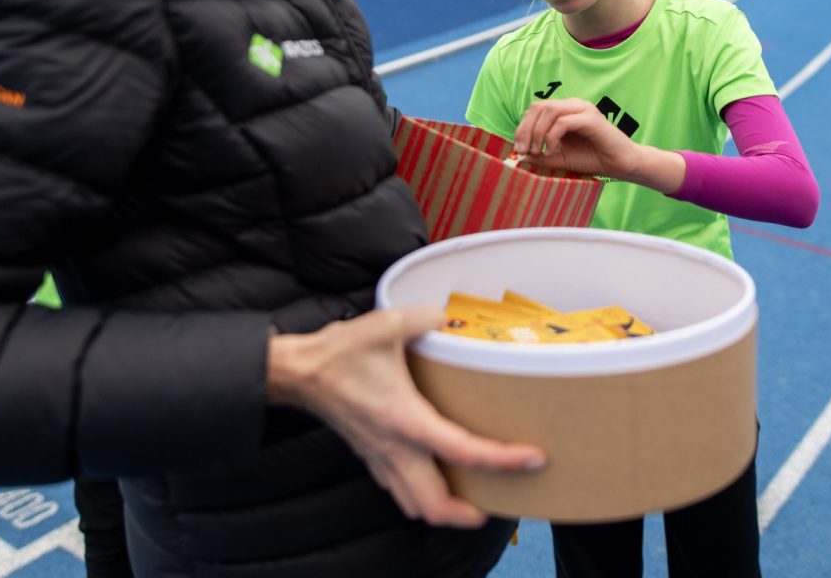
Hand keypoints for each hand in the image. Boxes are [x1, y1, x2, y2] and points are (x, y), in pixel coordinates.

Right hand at [267, 307, 543, 526]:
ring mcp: (380, 457)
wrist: (298, 372)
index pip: (463, 451)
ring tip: (470, 500)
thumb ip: (424, 317)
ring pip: (414, 505)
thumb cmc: (338, 354)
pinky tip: (433, 475)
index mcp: (407, 420)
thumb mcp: (386, 325)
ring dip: (444, 511)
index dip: (502, 459)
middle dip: (468, 515)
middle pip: (435, 506)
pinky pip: (398, 490)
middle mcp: (395, 448)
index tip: (532, 459)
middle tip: (499, 502)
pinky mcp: (369, 455)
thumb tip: (449, 315)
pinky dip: (420, 495)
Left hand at [512, 98, 684, 193]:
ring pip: (548, 111)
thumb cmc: (593, 159)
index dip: (522, 127)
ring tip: (538, 152)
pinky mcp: (590, 118)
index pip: (535, 109)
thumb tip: (517, 156)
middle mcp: (573, 104)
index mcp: (565, 110)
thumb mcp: (559, 158)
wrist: (621, 165)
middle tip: (523, 151)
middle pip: (538, 107)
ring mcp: (582, 109)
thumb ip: (540, 155)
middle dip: (525, 129)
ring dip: (537, 133)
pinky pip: (562, 122)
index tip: (519, 150)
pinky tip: (552, 150)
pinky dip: (552, 136)